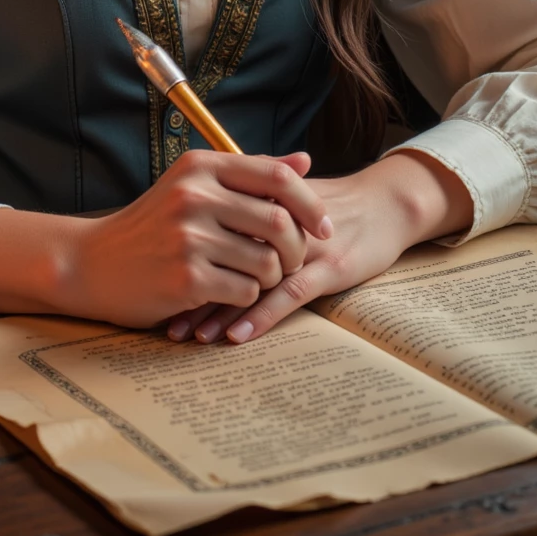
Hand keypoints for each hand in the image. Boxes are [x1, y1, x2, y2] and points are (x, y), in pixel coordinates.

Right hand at [56, 148, 332, 329]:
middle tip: (291, 264)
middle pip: (279, 221)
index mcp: (200, 167)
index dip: (310, 204)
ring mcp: (189, 236)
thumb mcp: (194, 187)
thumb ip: (250, 174)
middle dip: (296, 248)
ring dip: (271, 277)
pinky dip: (245, 297)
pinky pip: (245, 291)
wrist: (92, 264)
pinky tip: (226, 293)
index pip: (276, 177)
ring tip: (253, 279)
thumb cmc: (151, 227)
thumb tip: (304, 160)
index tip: (325, 228)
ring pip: (267, 261)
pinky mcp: (186, 277)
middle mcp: (195, 195)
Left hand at [166, 149, 474, 345]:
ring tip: (185, 333)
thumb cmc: (334, 206)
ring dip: (216, 307)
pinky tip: (237, 333)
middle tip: (157, 314)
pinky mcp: (330, 267)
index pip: (213, 227)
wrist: (388, 203)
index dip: (181, 253)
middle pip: (221, 253)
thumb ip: (250, 209)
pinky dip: (261, 313)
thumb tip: (205, 224)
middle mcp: (278, 222)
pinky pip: (290, 293)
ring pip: (250, 277)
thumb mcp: (289, 202)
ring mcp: (304, 246)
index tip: (149, 276)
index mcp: (264, 202)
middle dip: (189, 285)